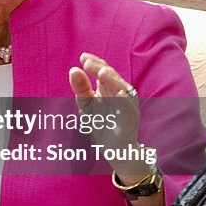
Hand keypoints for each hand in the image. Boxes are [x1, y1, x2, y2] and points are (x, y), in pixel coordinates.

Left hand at [68, 52, 144, 177]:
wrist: (113, 149)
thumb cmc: (101, 124)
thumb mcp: (86, 105)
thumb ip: (81, 89)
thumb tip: (73, 69)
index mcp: (108, 87)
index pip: (103, 69)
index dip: (94, 62)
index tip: (82, 57)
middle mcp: (119, 92)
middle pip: (111, 75)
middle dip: (100, 68)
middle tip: (87, 63)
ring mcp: (127, 103)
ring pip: (122, 87)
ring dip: (112, 79)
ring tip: (101, 72)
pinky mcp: (132, 115)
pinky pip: (129, 105)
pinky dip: (124, 98)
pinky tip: (117, 92)